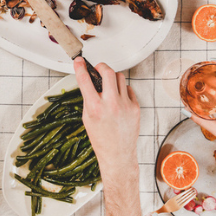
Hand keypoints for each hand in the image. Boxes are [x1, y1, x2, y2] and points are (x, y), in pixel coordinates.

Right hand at [74, 57, 138, 178]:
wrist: (118, 154)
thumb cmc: (101, 139)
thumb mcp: (87, 118)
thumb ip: (89, 98)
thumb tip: (89, 81)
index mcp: (95, 107)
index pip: (85, 80)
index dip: (80, 67)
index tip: (79, 61)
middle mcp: (111, 104)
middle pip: (107, 71)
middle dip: (101, 66)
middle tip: (98, 69)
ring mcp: (125, 105)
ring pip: (120, 77)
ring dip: (112, 78)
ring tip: (109, 85)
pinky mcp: (136, 107)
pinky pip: (128, 89)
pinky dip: (122, 90)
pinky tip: (118, 98)